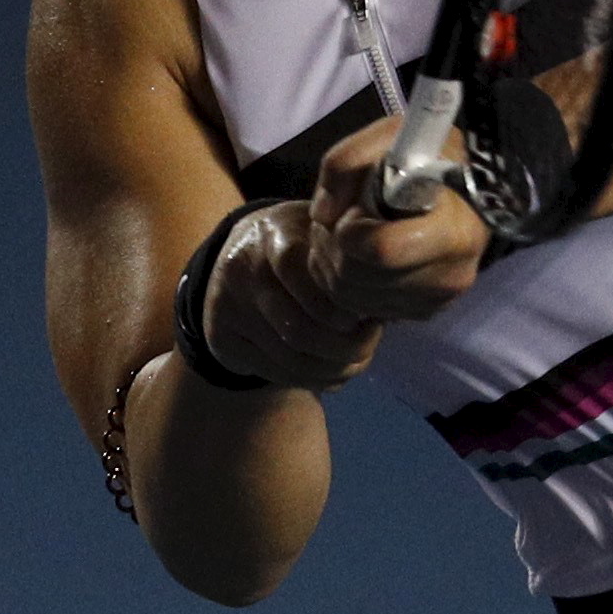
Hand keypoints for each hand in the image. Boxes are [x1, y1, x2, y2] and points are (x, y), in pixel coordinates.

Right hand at [196, 201, 376, 391]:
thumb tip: (392, 310)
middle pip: (299, 330)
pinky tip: (333, 372)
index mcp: (272, 235)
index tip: (369, 317)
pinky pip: (275, 373)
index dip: (340, 307)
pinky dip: (313, 380)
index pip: (301, 275)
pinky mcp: (221, 338)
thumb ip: (351, 263)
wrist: (240, 253)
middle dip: (347, 347)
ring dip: (335, 370)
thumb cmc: (301, 244)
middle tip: (371, 343)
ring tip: (358, 360)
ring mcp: (226, 306)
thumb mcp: (324, 233)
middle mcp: (241, 269)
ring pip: (291, 359)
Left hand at [308, 124, 488, 326]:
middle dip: (335, 246)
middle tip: (342, 220)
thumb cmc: (427, 156)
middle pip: (357, 278)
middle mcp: (452, 273)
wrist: (464, 186)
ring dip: (333, 265)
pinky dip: (348, 283)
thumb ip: (346, 160)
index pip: (381, 251)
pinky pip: (362, 309)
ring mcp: (439, 298)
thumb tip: (323, 213)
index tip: (355, 210)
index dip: (351, 231)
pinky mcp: (426, 312)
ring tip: (347, 233)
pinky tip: (360, 255)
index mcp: (453, 230)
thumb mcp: (390, 137)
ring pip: (351, 299)